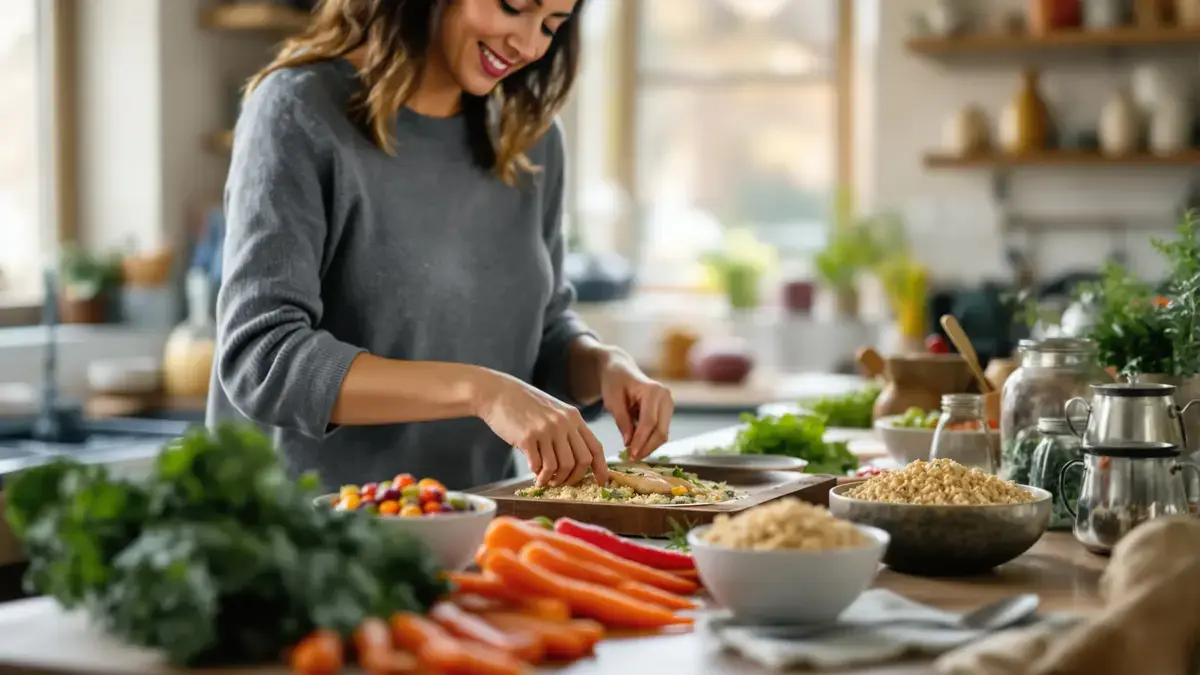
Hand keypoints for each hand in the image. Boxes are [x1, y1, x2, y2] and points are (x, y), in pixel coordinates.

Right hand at [473, 370, 607, 487]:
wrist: (497, 393)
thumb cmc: (525, 405)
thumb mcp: (554, 411)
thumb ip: (567, 431)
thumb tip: (576, 463)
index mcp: (573, 417)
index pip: (595, 447)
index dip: (601, 468)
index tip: (601, 482)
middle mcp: (563, 423)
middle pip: (580, 461)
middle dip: (573, 478)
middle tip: (562, 482)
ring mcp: (546, 430)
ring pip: (560, 466)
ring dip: (553, 478)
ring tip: (545, 479)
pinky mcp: (527, 438)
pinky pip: (539, 466)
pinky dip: (537, 474)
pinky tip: (533, 472)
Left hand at [599, 350, 674, 461]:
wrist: (621, 370)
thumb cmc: (614, 382)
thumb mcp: (612, 399)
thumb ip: (621, 420)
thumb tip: (628, 443)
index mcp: (653, 390)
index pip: (649, 422)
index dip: (640, 441)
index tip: (630, 455)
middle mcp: (666, 397)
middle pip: (660, 431)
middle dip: (646, 448)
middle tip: (630, 459)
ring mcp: (668, 404)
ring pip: (663, 434)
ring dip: (649, 447)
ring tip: (632, 455)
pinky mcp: (667, 411)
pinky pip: (660, 431)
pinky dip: (650, 441)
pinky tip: (637, 447)